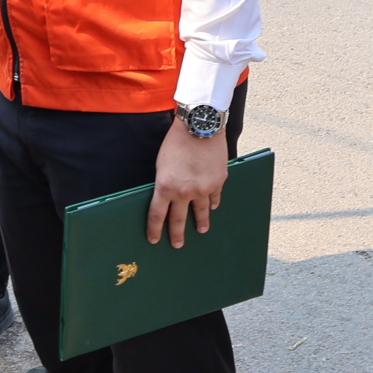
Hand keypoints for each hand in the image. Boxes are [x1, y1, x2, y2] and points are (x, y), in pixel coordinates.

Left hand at [148, 122, 226, 247]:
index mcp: (165, 187)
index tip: (154, 240)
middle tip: (177, 245)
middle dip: (177, 235)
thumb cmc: (177, 142)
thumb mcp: (162, 164)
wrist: (200, 127)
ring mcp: (203, 189)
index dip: (154, 230)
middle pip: (178, 220)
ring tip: (201, 230)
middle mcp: (184, 192)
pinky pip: (214, 199)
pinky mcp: (218, 182)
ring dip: (200, 223)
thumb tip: (167, 199)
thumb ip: (164, 184)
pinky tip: (212, 208)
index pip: (157, 216)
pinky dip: (212, 204)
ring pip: (201, 213)